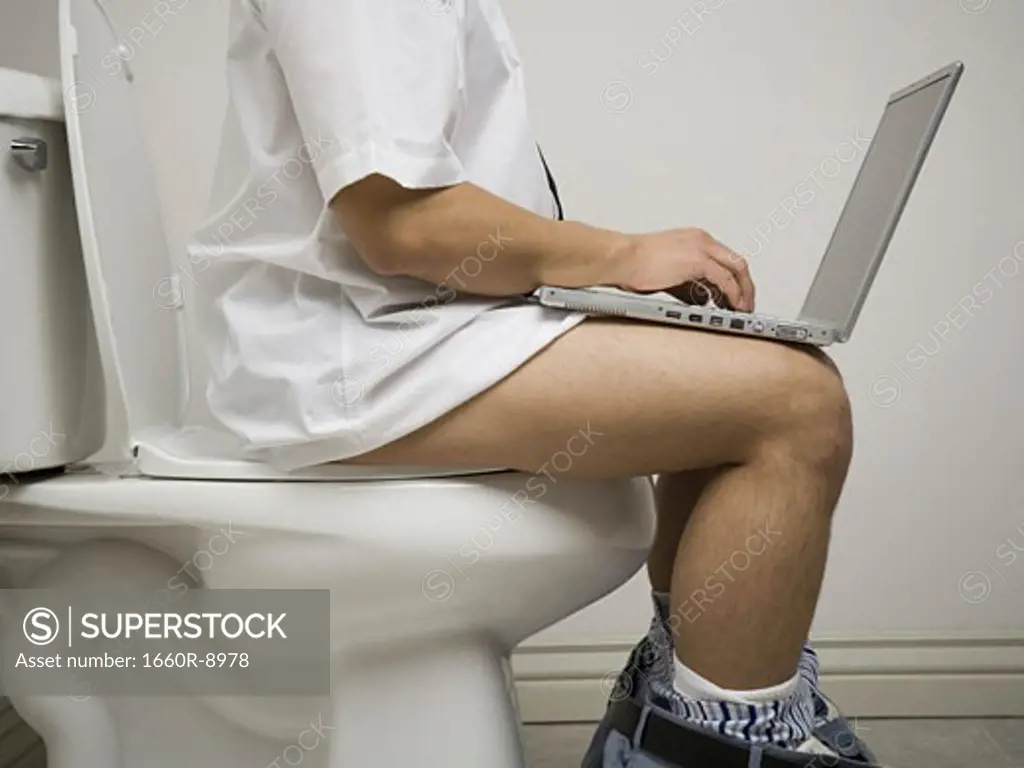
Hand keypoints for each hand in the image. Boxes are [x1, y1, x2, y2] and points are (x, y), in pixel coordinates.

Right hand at [612, 228, 754, 312]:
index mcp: (694, 240)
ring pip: (736, 269)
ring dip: (743, 292)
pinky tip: (732, 307)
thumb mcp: (667, 275)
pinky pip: (725, 280)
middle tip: (746, 306)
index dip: (735, 280)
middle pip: (737, 263)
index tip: (735, 297)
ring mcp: (701, 248)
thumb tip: (699, 300)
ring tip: (742, 310)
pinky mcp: (698, 260)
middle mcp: (701, 240)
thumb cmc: (633, 264)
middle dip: (745, 287)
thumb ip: (687, 285)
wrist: (621, 258)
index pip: (725, 260)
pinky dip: (733, 294)